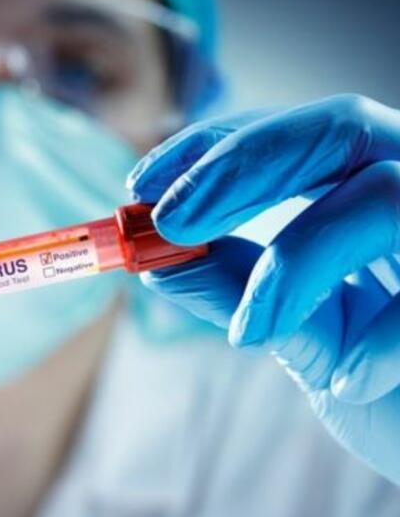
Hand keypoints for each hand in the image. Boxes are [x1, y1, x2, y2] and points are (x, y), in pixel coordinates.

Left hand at [127, 94, 399, 482]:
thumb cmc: (382, 389)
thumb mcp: (296, 336)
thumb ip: (232, 289)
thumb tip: (154, 256)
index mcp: (355, 195)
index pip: (281, 136)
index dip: (210, 148)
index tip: (141, 184)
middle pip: (337, 128)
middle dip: (243, 165)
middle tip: (172, 219)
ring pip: (382, 193)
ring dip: (299, 260)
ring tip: (255, 332)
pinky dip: (380, 342)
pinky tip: (349, 383)